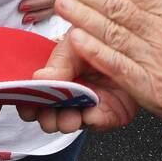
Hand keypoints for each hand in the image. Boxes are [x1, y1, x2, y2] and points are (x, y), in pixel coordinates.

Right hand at [16, 31, 140, 133]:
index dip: (27, 104)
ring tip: (70, 118)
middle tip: (50, 117)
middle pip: (48, 115)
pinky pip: (98, 122)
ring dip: (66, 122)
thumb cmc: (99, 38)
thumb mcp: (74, 43)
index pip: (33, 96)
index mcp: (55, 76)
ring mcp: (88, 105)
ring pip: (70, 122)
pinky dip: (93, 119)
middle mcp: (68, 94)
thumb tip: (39, 78)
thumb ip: (58, 62)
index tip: (27, 107)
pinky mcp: (109, 113)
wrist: (134, 41)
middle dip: (47, 119)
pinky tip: (91, 113)